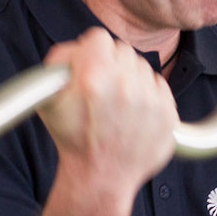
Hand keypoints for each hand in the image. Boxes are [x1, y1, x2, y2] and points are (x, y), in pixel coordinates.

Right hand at [39, 29, 177, 197]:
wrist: (100, 177)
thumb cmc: (72, 138)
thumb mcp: (48, 99)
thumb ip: (59, 61)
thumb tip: (76, 48)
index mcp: (93, 77)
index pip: (98, 38)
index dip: (90, 51)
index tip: (89, 65)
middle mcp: (124, 85)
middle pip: (122, 50)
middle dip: (111, 64)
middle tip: (102, 88)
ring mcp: (150, 100)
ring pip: (142, 67)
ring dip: (130, 79)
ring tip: (118, 104)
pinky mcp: (168, 113)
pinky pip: (159, 85)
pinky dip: (148, 94)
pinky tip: (133, 113)